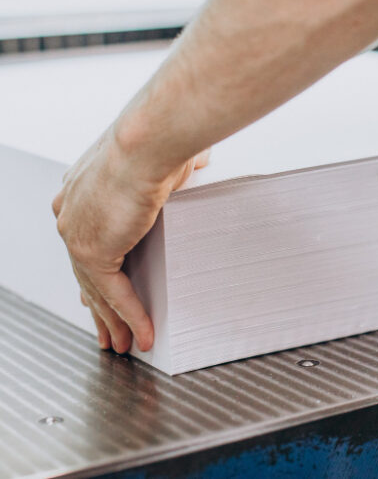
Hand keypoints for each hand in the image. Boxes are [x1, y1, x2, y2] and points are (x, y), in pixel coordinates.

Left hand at [52, 124, 208, 353]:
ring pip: (95, 288)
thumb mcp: (166, 158)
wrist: (148, 141)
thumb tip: (199, 158)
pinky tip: (142, 334)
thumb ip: (178, 168)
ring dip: (113, 320)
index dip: (93, 268)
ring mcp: (77, 233)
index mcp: (83, 189)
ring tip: (124, 344)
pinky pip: (114, 293)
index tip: (97, 292)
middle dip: (98, 305)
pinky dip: (131, 315)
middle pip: (85, 269)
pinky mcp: (93, 251)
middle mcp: (72, 211)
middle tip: (107, 331)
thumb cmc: (158, 139)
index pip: (86, 238)